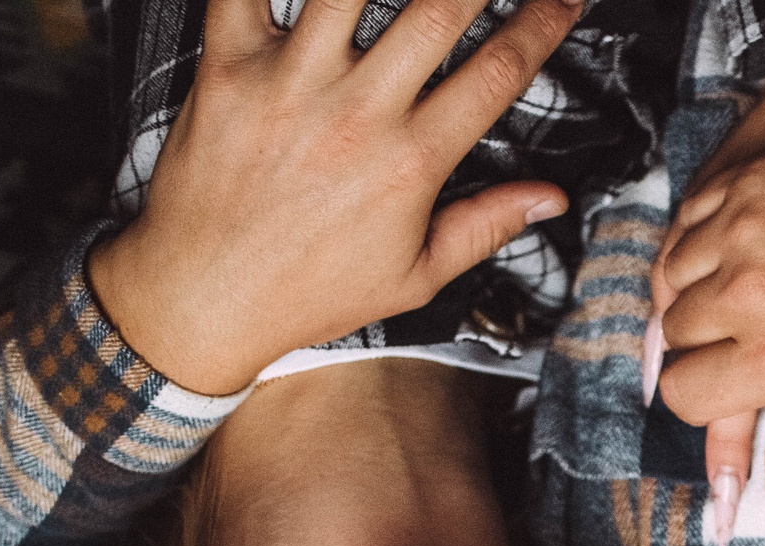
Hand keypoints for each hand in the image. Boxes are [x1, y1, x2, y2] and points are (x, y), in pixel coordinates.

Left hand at [88, 0, 584, 395]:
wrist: (203, 296)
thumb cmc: (306, 290)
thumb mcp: (415, 276)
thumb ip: (486, 224)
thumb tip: (549, 199)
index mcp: (410, 161)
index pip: (497, 74)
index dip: (541, 25)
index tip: (562, 0)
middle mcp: (356, 113)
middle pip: (438, 10)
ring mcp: (290, 83)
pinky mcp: (227, 67)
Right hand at [649, 0, 764, 545]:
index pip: (688, 394)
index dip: (698, 403)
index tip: (720, 393)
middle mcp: (747, 295)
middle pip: (676, 336)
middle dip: (695, 350)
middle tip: (723, 350)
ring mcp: (744, 230)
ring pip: (674, 275)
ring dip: (688, 295)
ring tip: (715, 305)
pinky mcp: (752, 180)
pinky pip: (690, 217)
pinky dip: (693, 240)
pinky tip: (715, 252)